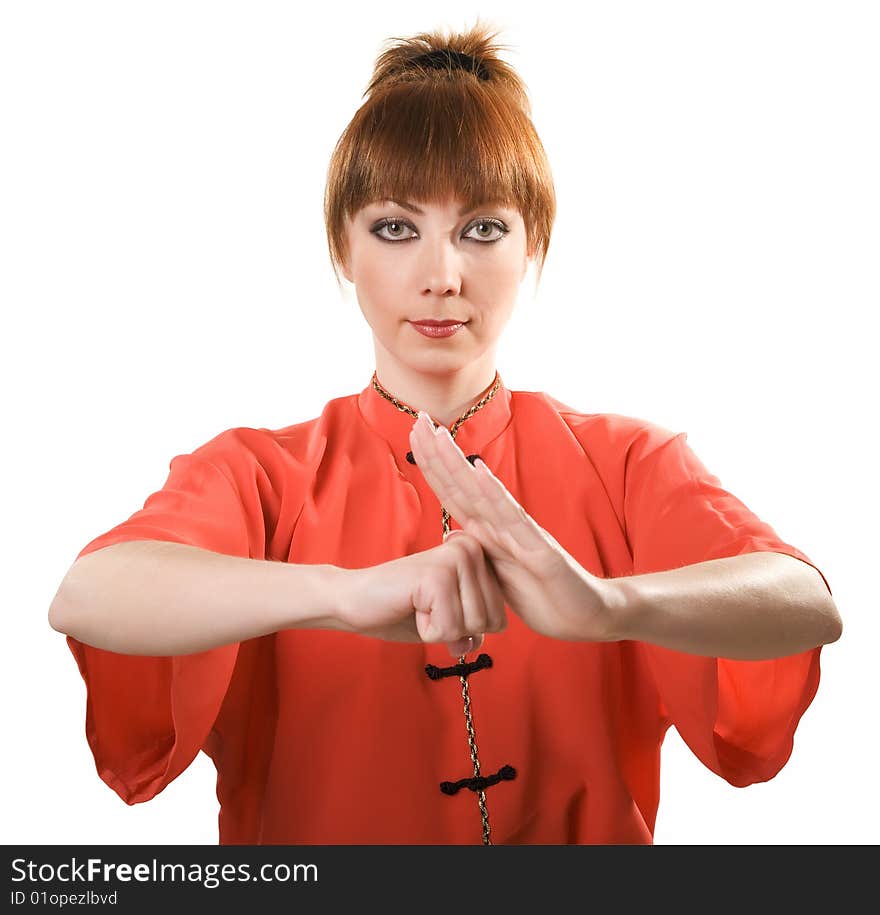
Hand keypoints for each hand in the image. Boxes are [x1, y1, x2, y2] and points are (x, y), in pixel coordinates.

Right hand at [335, 531, 507, 657]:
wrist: (353, 601)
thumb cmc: (401, 610)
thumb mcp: (449, 622)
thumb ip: (475, 629)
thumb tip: (475, 642)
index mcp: (478, 556)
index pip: (499, 619)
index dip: (466, 629)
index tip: (438, 608)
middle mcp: (471, 550)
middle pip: (489, 622)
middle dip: (455, 630)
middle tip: (425, 608)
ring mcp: (454, 560)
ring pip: (471, 626)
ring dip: (440, 629)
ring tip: (418, 605)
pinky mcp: (435, 575)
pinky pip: (448, 629)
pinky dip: (426, 630)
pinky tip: (410, 606)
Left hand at [408, 410, 614, 641]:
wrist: (587, 616)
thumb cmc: (545, 596)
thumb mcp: (498, 577)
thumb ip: (477, 555)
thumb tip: (449, 533)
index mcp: (489, 532)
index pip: (453, 492)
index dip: (432, 465)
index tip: (414, 435)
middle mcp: (502, 525)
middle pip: (462, 483)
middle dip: (438, 451)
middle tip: (417, 416)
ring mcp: (521, 533)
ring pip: (482, 492)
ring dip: (459, 463)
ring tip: (438, 434)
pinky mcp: (540, 550)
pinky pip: (514, 519)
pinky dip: (495, 493)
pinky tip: (479, 471)